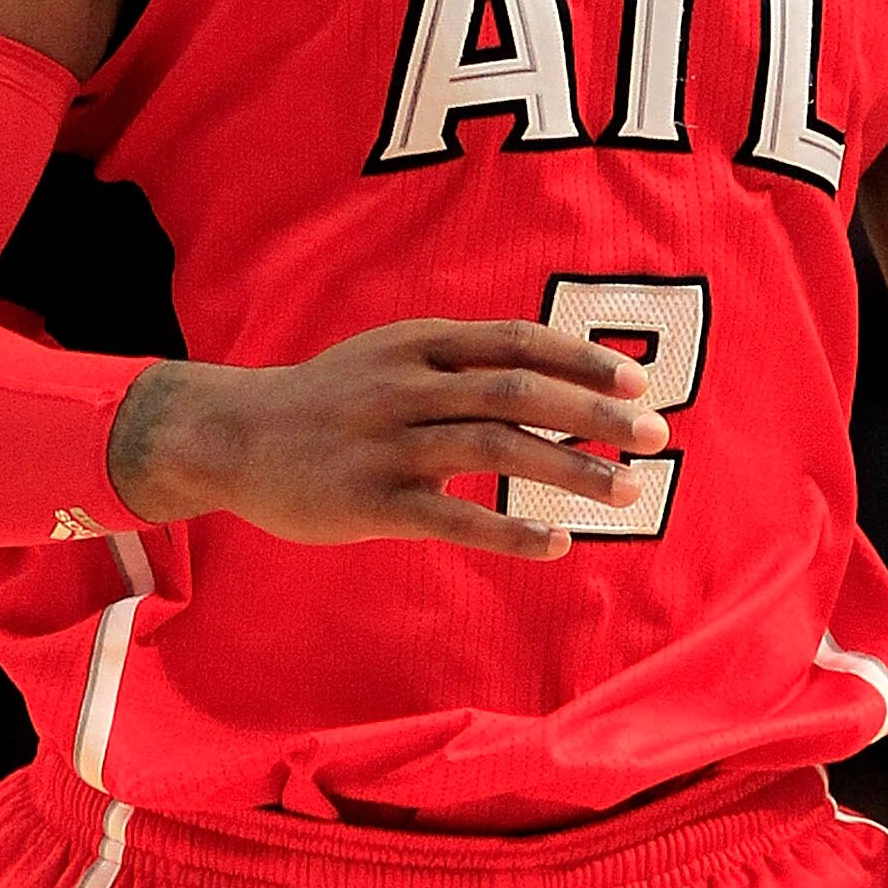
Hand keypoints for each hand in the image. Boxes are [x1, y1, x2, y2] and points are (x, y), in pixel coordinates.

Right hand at [110, 323, 666, 562]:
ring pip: (497, 450)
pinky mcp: (371, 502)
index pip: (517, 341)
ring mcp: (388, 444)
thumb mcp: (388, 356)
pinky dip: (511, 533)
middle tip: (657, 435)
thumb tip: (543, 372)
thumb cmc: (325, 402)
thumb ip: (456, 361)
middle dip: (596, 414)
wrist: (230, 436)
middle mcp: (408, 386)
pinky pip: (455, 519)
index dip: (582, 359)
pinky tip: (557, 545)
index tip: (638, 382)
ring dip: (571, 471)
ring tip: (628, 492)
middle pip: (520, 392)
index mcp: (418, 343)